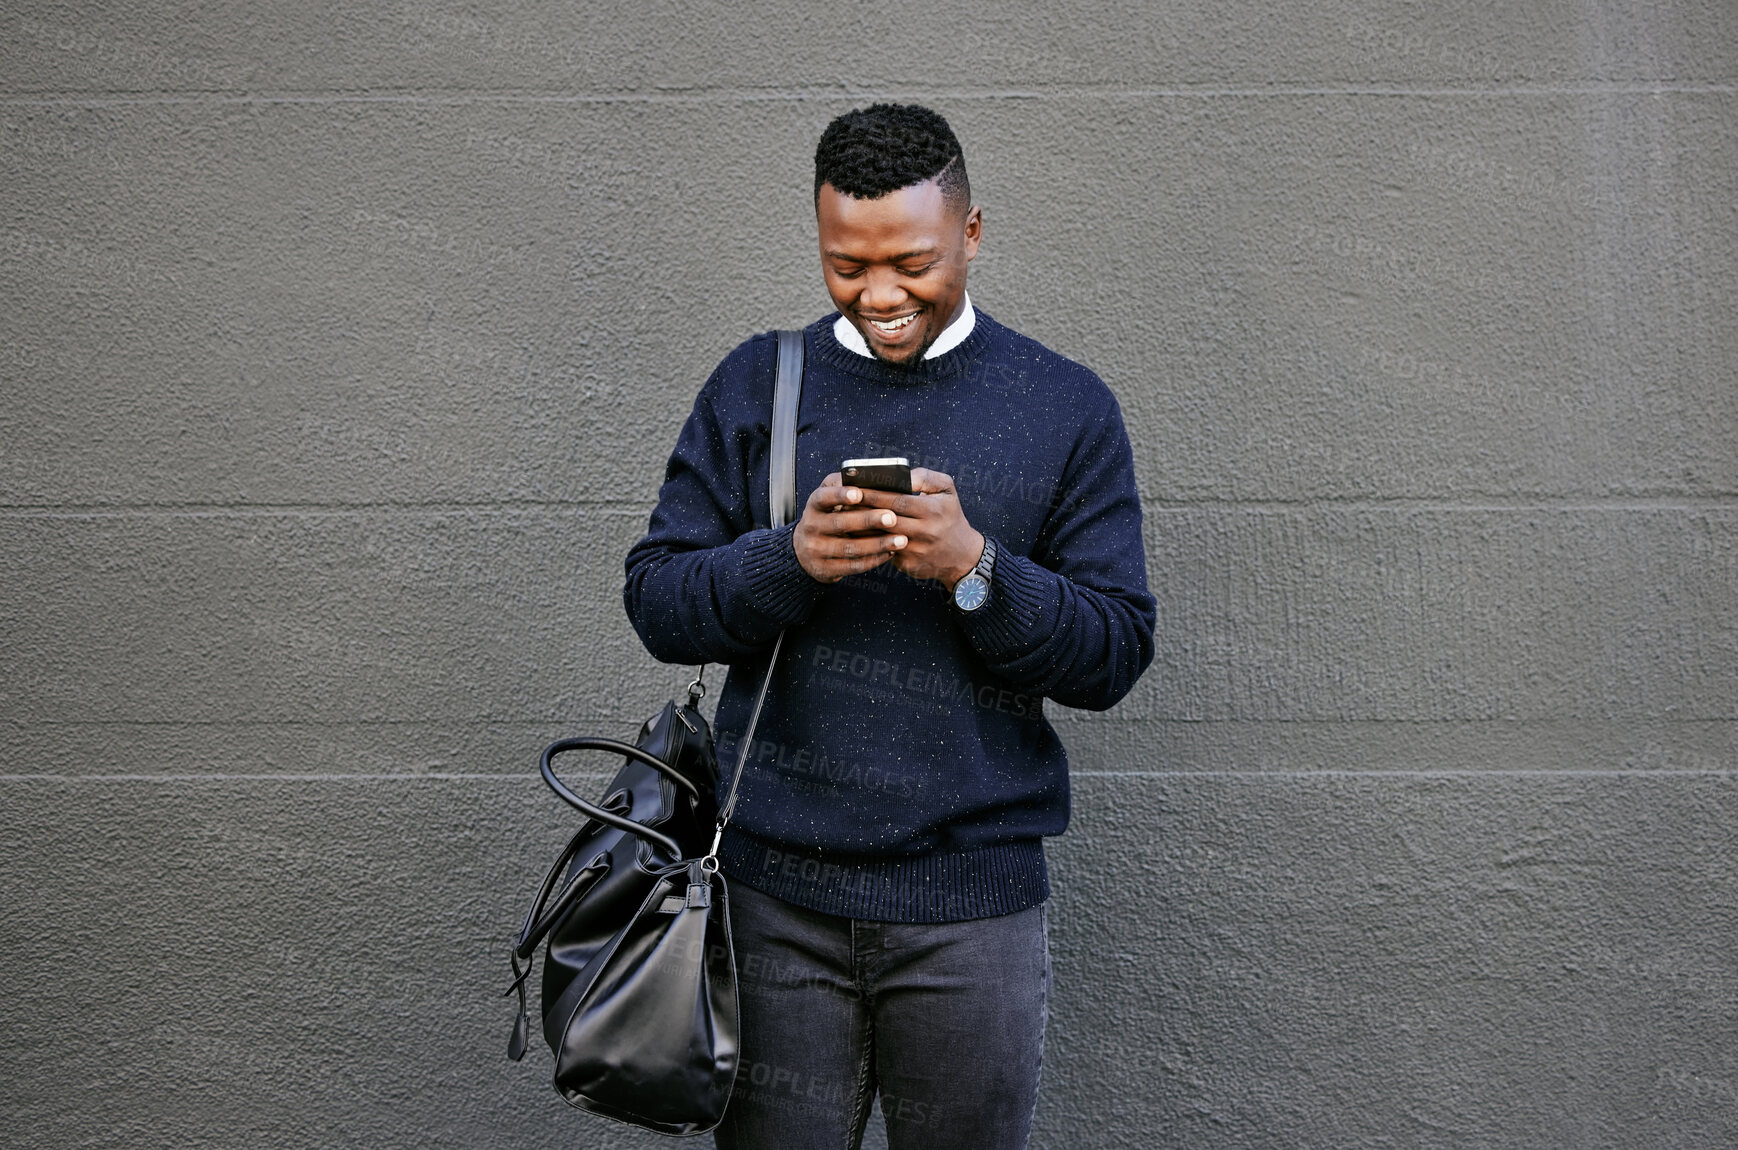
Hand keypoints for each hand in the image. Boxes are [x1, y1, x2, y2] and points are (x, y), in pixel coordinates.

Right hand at [793, 472, 907, 582]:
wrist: (805, 551)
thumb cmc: (828, 517)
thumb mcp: (829, 498)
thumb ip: (844, 485)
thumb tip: (869, 475)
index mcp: (814, 505)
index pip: (823, 497)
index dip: (840, 495)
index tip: (859, 494)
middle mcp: (811, 527)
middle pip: (840, 524)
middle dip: (868, 520)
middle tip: (892, 517)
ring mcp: (816, 550)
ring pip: (850, 548)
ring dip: (878, 544)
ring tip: (901, 539)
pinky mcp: (824, 569)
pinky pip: (852, 566)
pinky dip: (874, 560)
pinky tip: (891, 552)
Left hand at [854, 468, 983, 588]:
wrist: (962, 555)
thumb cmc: (950, 516)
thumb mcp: (947, 490)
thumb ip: (925, 477)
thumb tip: (901, 475)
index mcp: (933, 510)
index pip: (898, 500)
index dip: (875, 494)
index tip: (856, 487)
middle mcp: (926, 532)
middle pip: (887, 519)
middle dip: (864, 509)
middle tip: (843, 501)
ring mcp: (916, 551)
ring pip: (882, 538)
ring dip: (862, 528)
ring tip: (846, 517)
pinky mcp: (909, 566)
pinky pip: (885, 552)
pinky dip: (870, 543)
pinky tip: (857, 535)